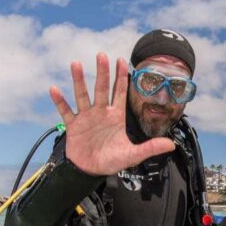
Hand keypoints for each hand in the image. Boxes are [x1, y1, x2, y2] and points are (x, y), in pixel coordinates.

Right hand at [49, 53, 174, 175]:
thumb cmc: (112, 161)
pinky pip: (65, 111)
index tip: (122, 61)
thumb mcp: (133, 155)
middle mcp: (101, 113)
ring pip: (82, 95)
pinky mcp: (74, 126)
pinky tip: (54, 89)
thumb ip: (150, 148)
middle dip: (102, 72)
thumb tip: (171, 145)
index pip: (119, 92)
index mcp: (116, 116)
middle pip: (101, 88)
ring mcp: (86, 117)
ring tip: (75, 63)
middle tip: (101, 55)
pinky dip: (60, 101)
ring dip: (78, 80)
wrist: (91, 171)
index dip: (121, 77)